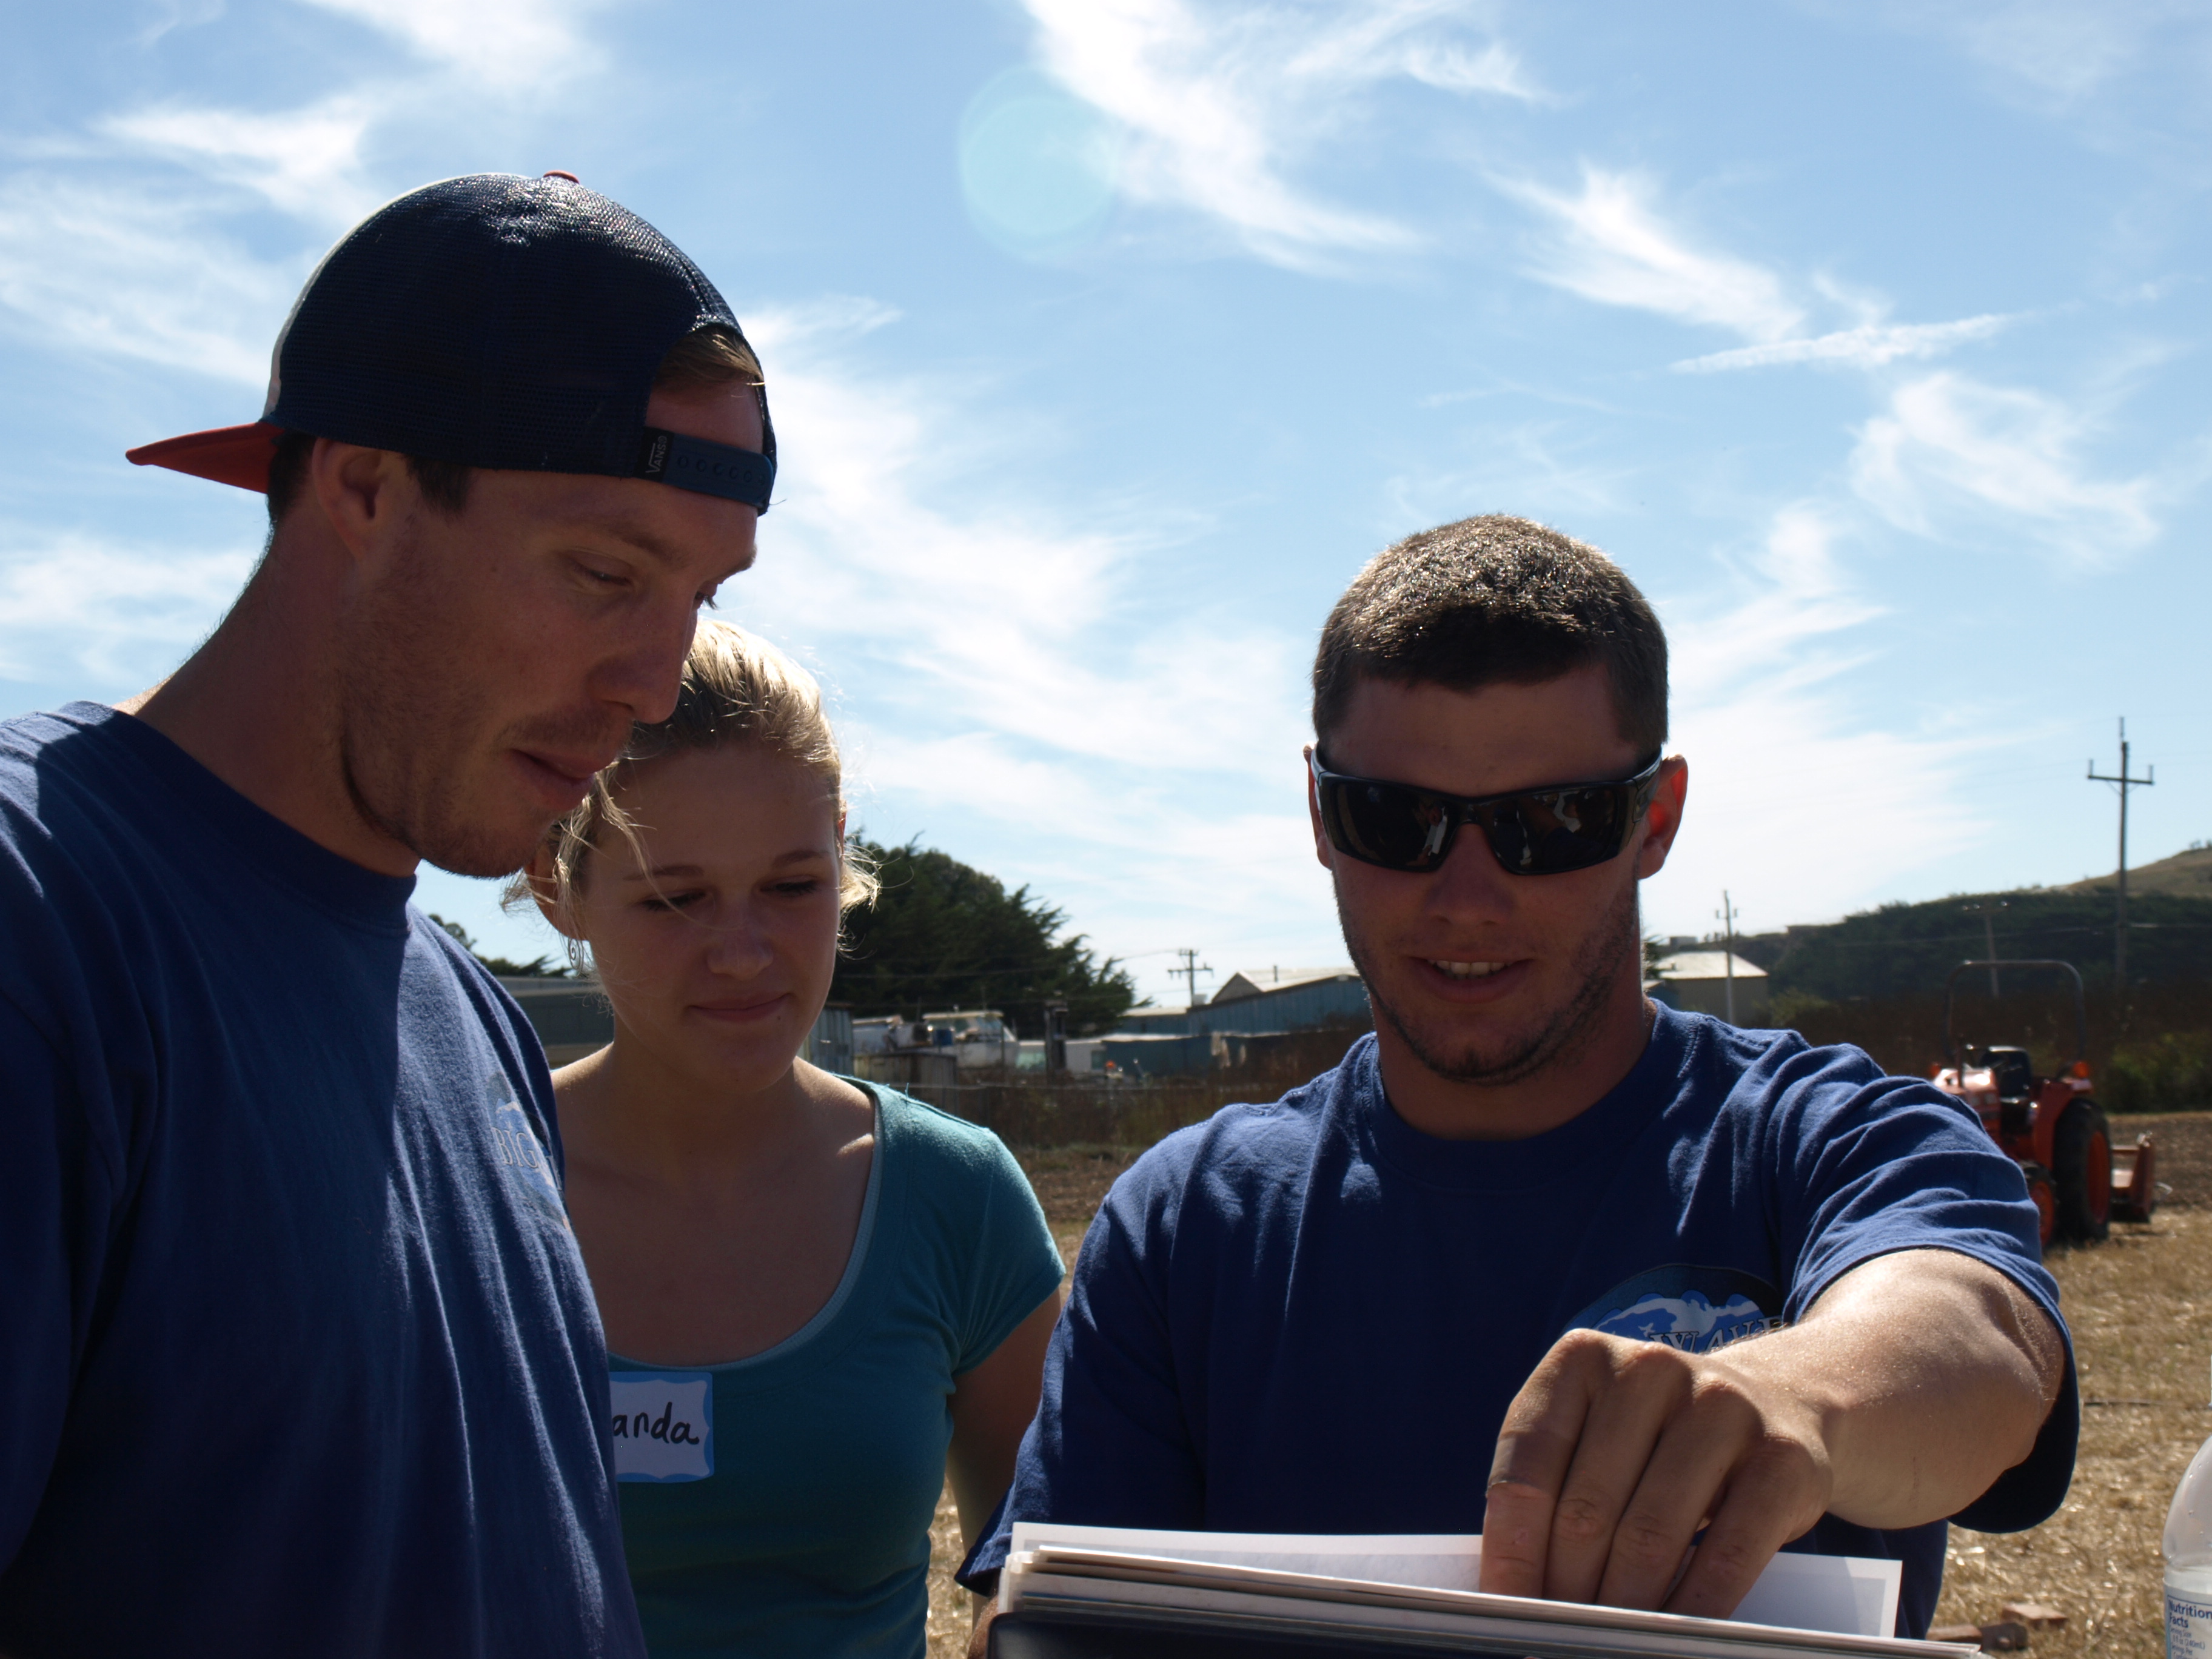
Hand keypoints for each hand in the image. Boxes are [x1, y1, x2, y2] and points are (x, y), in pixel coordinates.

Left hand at [1477, 1329, 1831, 1618]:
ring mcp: (1720, 1407)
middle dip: (1564, 1585)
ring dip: (1622, 1605)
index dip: (1510, 1541)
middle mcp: (1649, 1370)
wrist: (1780, 1406)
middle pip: (1586, 1506)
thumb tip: (1511, 1583)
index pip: (1528, 1459)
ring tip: (1605, 1640)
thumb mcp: (1597, 1437)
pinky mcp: (1780, 1458)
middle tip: (1556, 1634)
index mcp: (1583, 1359)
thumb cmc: (1659, 1441)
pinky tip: (1670, 1635)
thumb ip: (1552, 1491)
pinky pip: (1726, 1553)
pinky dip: (1692, 1607)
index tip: (1503, 1602)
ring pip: (1650, 1533)